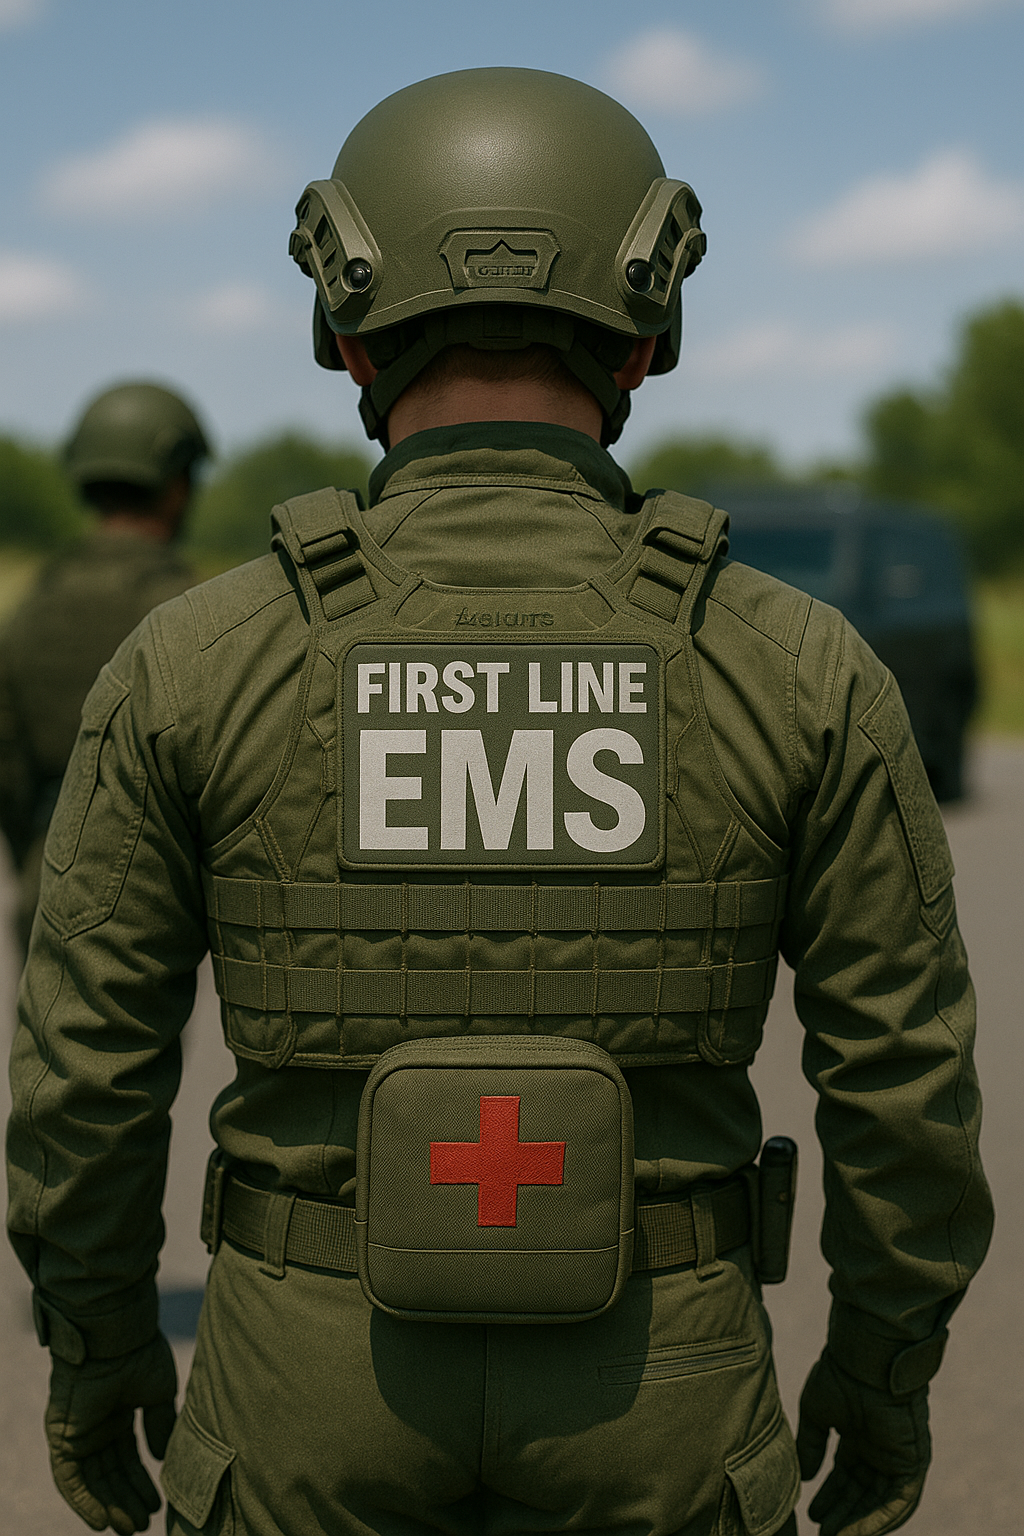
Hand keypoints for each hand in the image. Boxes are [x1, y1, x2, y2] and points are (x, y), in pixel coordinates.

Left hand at [45, 1332, 177, 1533]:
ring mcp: (78, 1433)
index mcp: (118, 1415)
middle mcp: (96, 1427)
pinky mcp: (62, 1437)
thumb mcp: (159, 1395)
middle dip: (126, 1500)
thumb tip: (160, 1460)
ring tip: (129, 1528)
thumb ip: (159, 1426)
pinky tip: (102, 1521)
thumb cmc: (140, 1355)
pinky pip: (68, 1478)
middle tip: (141, 1526)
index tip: (157, 1505)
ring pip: (92, 1480)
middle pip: (110, 1474)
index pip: (127, 1459)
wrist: (118, 1335)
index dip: (141, 1482)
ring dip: (109, 1505)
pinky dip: (82, 1501)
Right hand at [796, 1347, 929, 1535]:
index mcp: (859, 1435)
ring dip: (859, 1523)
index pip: (846, 1476)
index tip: (812, 1515)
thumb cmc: (840, 1374)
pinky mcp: (914, 1461)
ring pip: (881, 1502)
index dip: (830, 1497)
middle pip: (862, 1493)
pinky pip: (901, 1500)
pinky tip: (856, 1533)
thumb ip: (812, 1445)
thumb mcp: (816, 1413)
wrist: (865, 1357)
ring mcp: (898, 1456)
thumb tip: (805, 1477)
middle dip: (843, 1516)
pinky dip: (880, 1520)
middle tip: (822, 1534)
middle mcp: (880, 1449)